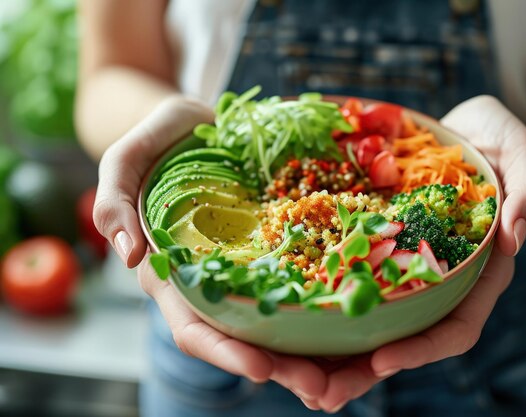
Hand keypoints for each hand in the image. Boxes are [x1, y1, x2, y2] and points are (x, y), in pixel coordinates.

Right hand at [93, 96, 328, 396]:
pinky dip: (325, 306)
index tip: (261, 368)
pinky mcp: (275, 247)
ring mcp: (249, 267)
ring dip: (312, 351)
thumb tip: (129, 255)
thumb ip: (114, 200)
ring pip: (279, 321)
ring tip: (353, 372)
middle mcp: (214, 282)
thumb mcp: (125, 161)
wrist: (196, 125)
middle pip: (246, 337)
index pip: (194, 326)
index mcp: (174, 275)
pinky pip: (302, 280)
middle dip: (281, 368)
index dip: (224, 351)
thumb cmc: (158, 143)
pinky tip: (357, 316)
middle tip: (323, 389)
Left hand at [298, 95, 525, 412]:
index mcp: (478, 273)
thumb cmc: (501, 144)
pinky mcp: (379, 245)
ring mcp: (405, 265)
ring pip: (371, 318)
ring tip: (287, 371)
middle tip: (319, 393)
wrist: (468, 131)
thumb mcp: (524, 156)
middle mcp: (439, 279)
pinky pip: (350, 276)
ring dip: (334, 350)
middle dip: (364, 369)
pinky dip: (322, 297)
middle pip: (404, 337)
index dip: (423, 348)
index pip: (457, 327)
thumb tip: (516, 237)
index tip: (382, 359)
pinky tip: (288, 306)